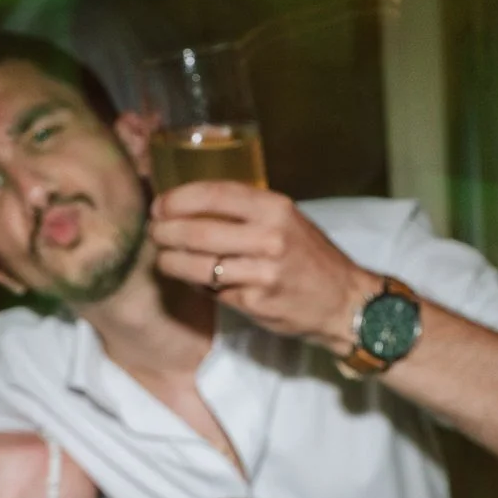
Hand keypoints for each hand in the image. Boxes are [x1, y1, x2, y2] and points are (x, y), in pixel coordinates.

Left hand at [148, 181, 372, 352]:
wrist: (344, 301)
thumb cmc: (310, 258)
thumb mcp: (287, 221)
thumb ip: (247, 212)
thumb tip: (192, 208)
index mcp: (275, 208)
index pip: (214, 195)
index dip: (178, 199)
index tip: (159, 205)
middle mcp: (269, 237)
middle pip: (198, 232)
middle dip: (165, 233)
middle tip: (154, 234)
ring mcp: (262, 272)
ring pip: (199, 266)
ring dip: (171, 262)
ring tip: (162, 258)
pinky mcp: (255, 302)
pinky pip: (213, 291)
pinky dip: (197, 285)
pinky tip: (192, 280)